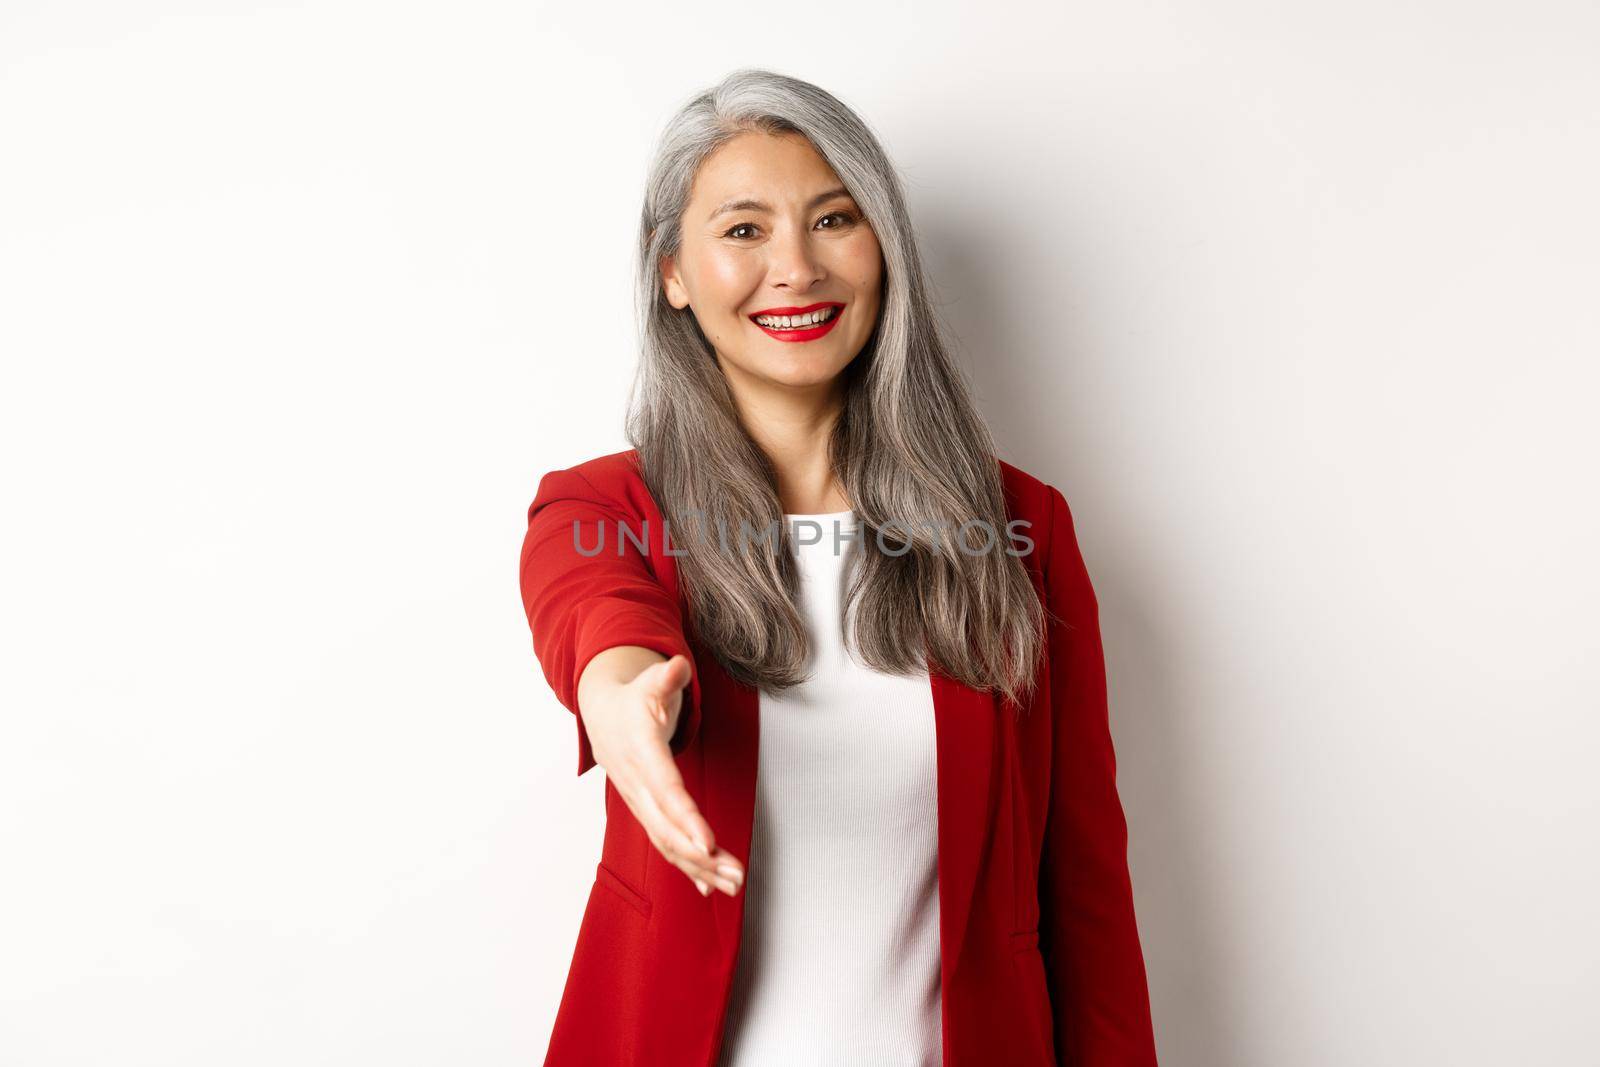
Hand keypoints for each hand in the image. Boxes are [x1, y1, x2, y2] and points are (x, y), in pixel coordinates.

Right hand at [576, 649, 745, 897]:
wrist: (603, 716)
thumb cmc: (634, 698)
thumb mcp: (648, 680)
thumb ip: (665, 676)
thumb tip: (677, 666)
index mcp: (640, 752)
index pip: (665, 790)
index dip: (685, 818)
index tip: (707, 843)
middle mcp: (637, 785)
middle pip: (668, 827)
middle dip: (702, 855)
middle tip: (736, 874)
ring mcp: (639, 803)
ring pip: (667, 842)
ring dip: (701, 868)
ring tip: (734, 884)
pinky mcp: (646, 812)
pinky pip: (665, 843)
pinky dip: (688, 866)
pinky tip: (709, 887)